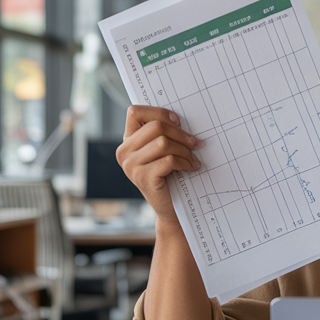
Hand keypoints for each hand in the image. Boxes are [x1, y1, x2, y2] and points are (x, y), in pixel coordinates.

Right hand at [117, 105, 202, 221]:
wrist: (171, 207)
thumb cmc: (170, 175)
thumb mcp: (164, 150)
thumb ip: (164, 133)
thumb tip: (183, 118)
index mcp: (128, 140)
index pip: (135, 112)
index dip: (159, 113)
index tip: (178, 121)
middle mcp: (124, 152)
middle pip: (156, 127)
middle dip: (181, 134)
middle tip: (195, 143)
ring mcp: (131, 166)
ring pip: (163, 142)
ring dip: (185, 150)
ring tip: (193, 158)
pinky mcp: (143, 178)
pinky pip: (169, 160)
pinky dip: (185, 163)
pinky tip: (192, 168)